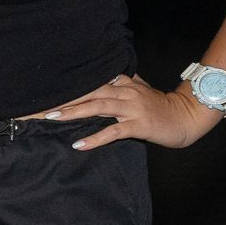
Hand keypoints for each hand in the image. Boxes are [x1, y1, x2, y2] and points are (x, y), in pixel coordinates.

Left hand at [45, 74, 221, 150]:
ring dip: (73, 112)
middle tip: (38, 104)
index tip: (45, 88)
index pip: (90, 80)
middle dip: (63, 97)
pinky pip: (113, 132)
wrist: (186, 116)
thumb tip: (97, 79)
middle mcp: (125, 91)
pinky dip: (95, 138)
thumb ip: (118, 83)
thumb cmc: (158, 105)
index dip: (67, 84)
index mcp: (122, 82)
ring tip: (51, 117)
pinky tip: (79, 144)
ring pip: (97, 107)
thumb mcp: (137, 89)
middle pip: (88, 91)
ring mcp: (131, 108)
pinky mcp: (138, 124)